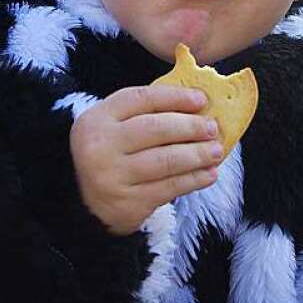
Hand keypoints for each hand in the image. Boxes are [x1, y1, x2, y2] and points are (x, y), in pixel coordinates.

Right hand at [70, 85, 221, 234]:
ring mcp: (113, 176)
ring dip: (197, 154)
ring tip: (216, 151)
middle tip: (213, 128)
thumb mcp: (114, 128)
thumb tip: (197, 104)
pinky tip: (209, 174)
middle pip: (156, 129)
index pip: (141, 99)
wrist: (86, 204)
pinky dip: (194, 179)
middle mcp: (101, 146)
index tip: (201, 99)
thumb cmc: (111, 156)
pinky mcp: (128, 203)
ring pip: (166, 160)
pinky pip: (169, 187)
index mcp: (97, 119)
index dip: (175, 97)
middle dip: (190, 127)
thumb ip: (146, 112)